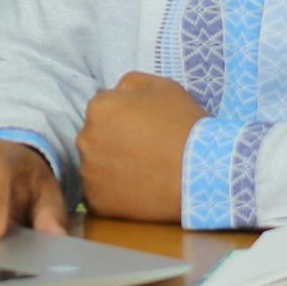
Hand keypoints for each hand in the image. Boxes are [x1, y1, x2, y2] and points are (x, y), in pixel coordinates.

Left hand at [76, 72, 205, 223]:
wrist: (201, 173)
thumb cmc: (184, 126)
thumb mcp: (163, 86)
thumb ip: (131, 83)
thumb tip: (116, 92)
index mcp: (99, 108)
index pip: (103, 110)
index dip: (124, 118)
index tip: (143, 129)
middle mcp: (85, 139)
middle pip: (95, 138)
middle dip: (114, 142)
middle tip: (144, 151)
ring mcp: (89, 172)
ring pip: (96, 166)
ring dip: (112, 167)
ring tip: (144, 172)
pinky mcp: (97, 201)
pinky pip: (100, 193)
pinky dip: (115, 193)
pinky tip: (139, 190)